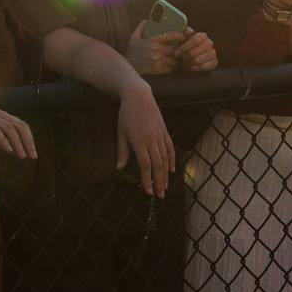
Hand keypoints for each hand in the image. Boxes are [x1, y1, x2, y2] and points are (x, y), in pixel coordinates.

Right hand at [0, 106, 36, 158]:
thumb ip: (0, 143)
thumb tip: (15, 152)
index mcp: (2, 117)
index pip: (22, 126)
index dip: (30, 139)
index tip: (33, 153)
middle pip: (20, 126)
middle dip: (28, 141)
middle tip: (33, 156)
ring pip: (10, 129)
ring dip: (18, 143)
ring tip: (22, 156)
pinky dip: (4, 141)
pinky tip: (9, 151)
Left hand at [116, 82, 175, 197]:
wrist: (138, 96)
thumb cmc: (126, 115)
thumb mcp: (121, 133)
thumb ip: (122, 151)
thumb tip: (119, 168)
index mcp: (139, 141)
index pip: (145, 165)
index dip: (147, 179)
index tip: (147, 191)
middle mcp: (151, 140)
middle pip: (158, 165)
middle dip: (159, 181)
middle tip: (159, 195)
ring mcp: (160, 135)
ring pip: (165, 158)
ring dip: (166, 174)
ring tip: (165, 187)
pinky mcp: (164, 130)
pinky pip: (170, 148)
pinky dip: (172, 159)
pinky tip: (172, 169)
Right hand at [126, 21, 180, 75]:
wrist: (127, 66)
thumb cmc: (131, 51)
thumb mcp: (134, 37)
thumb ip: (141, 27)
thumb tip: (146, 20)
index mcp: (153, 41)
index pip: (171, 36)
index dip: (180, 35)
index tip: (184, 36)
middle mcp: (157, 51)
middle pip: (175, 49)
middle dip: (179, 50)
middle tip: (180, 49)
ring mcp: (158, 61)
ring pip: (174, 60)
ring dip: (175, 59)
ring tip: (175, 58)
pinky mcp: (158, 69)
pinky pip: (170, 68)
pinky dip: (171, 67)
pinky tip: (169, 64)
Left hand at [175, 29, 217, 71]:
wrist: (191, 58)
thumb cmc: (186, 47)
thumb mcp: (183, 38)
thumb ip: (186, 32)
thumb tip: (190, 31)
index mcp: (202, 35)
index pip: (195, 40)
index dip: (185, 47)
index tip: (176, 53)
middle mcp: (209, 43)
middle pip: (197, 50)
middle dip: (187, 56)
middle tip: (181, 58)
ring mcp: (213, 53)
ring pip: (199, 60)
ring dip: (190, 62)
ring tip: (185, 63)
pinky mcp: (214, 62)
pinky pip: (204, 67)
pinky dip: (196, 68)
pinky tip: (191, 67)